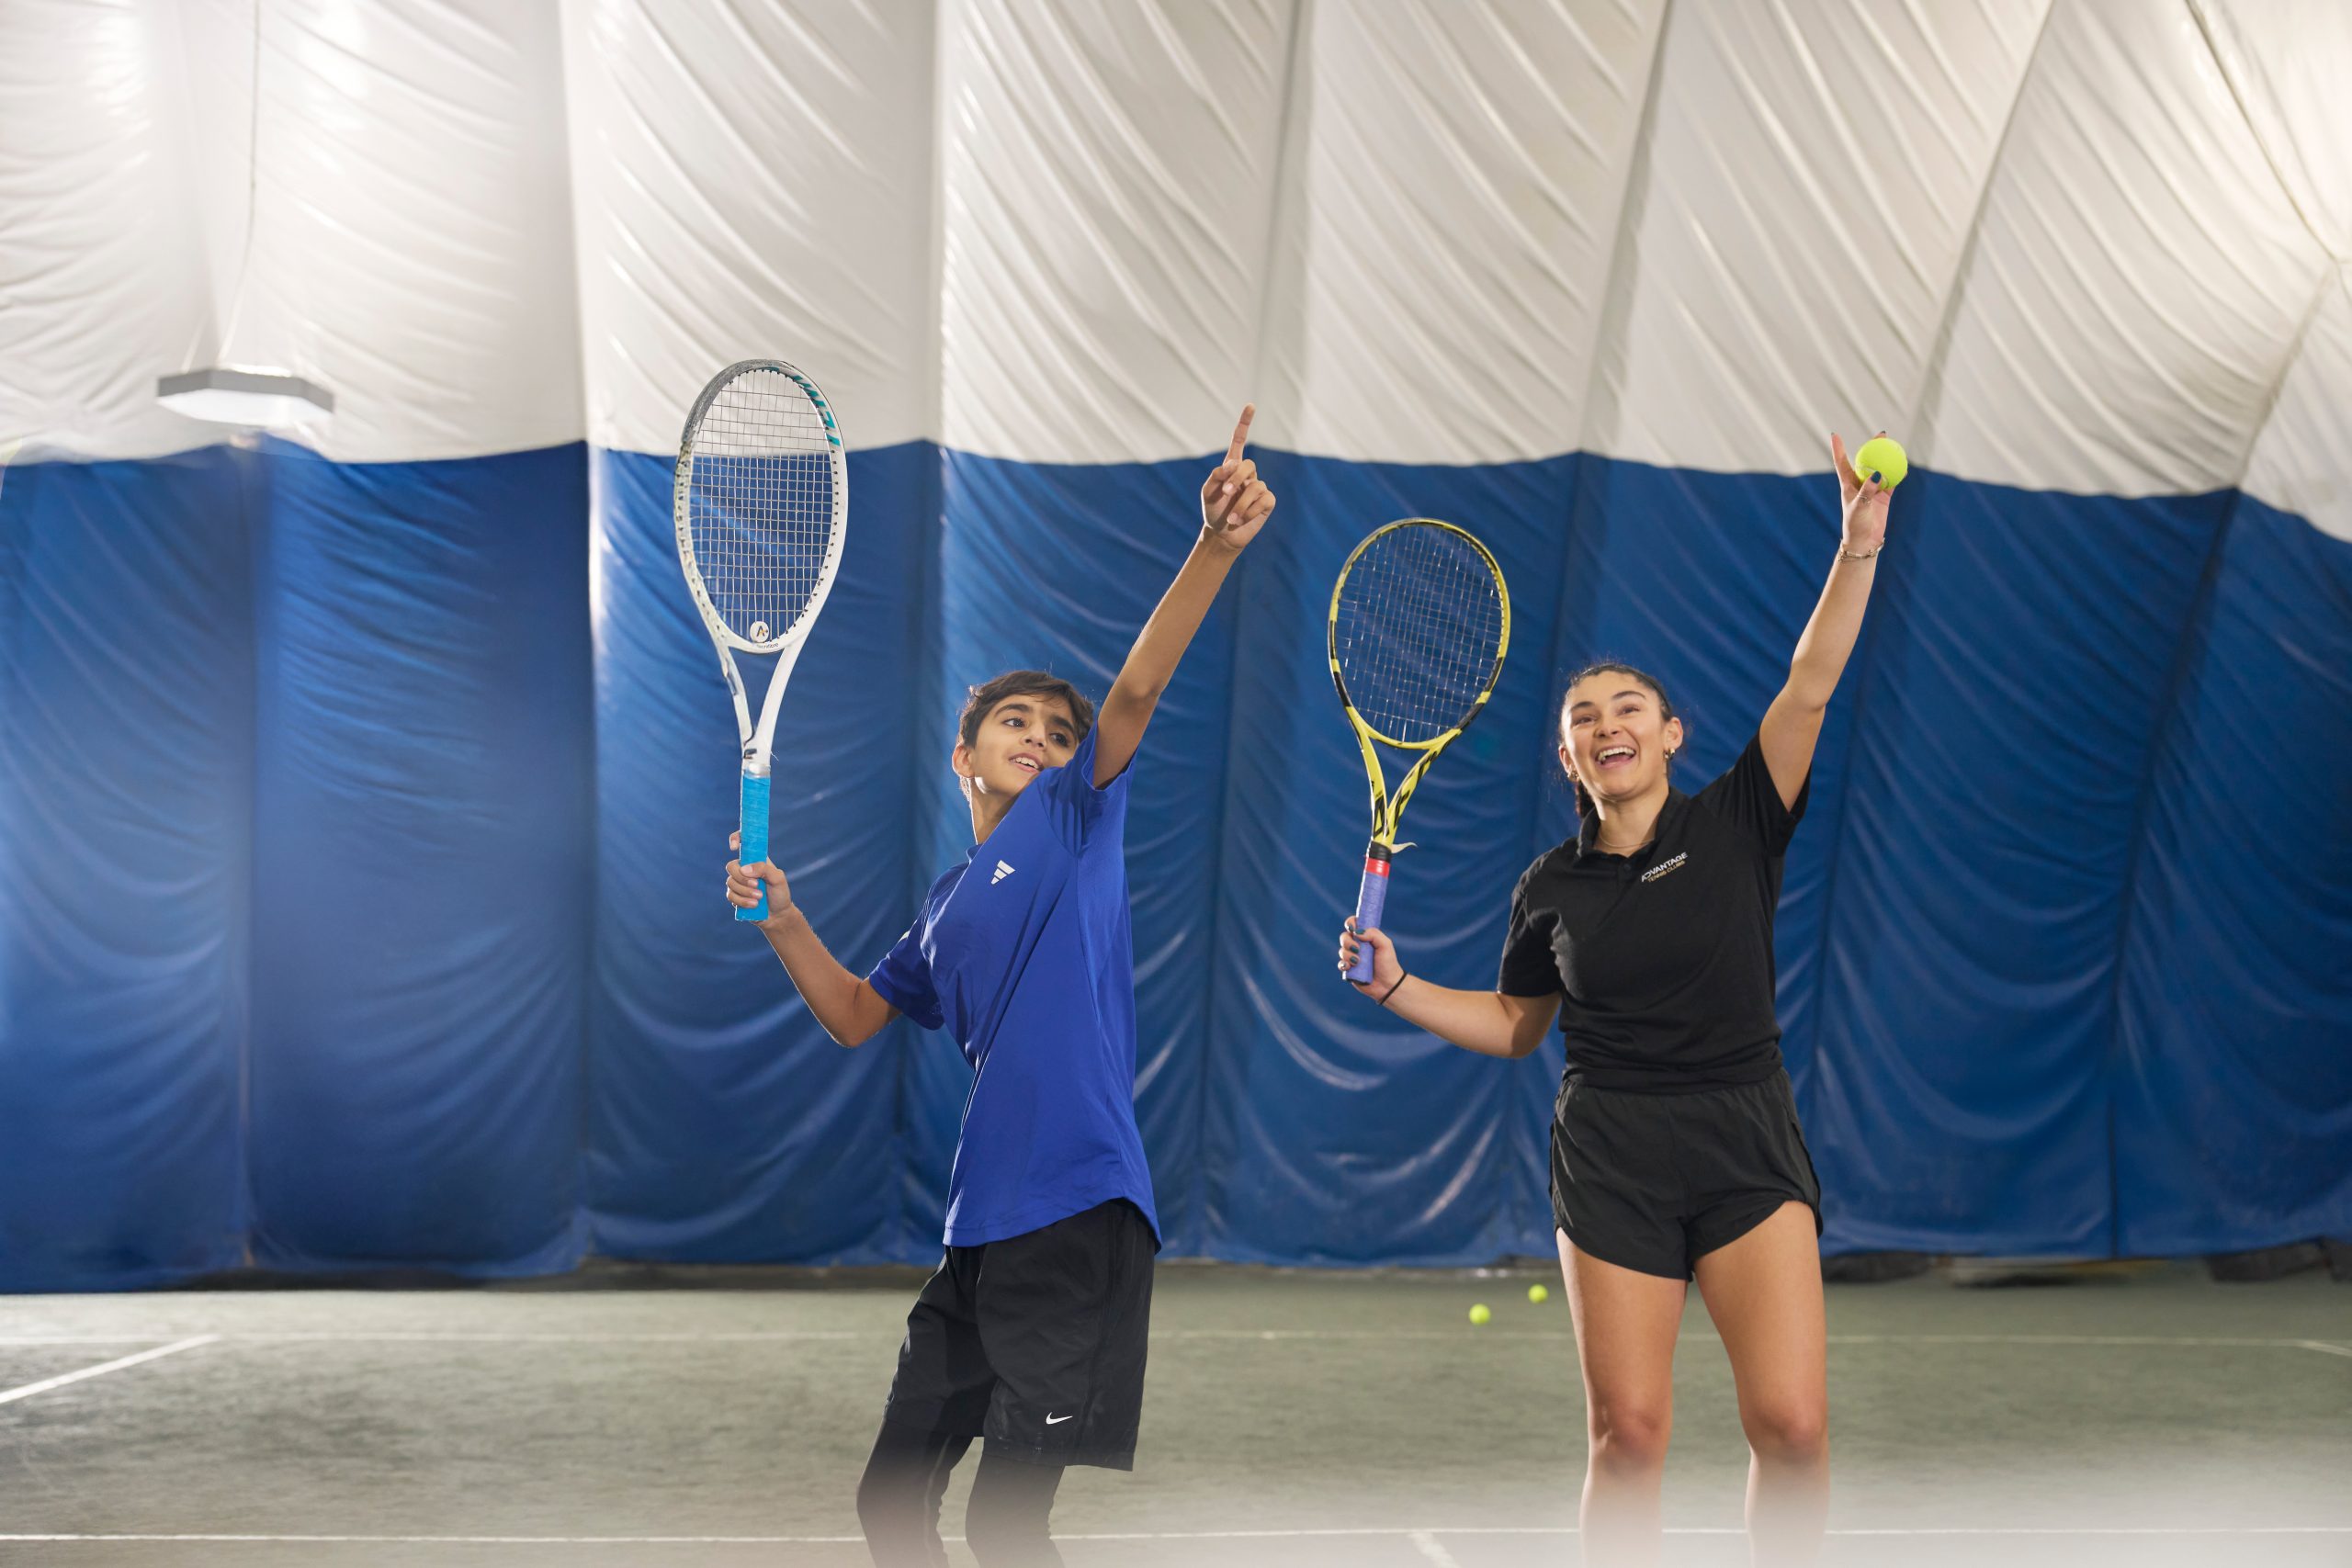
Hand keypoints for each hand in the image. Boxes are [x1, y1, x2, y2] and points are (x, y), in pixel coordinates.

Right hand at [726, 829, 794, 926]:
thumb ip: (764, 869)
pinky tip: (754, 905)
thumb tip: (745, 869)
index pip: (742, 842)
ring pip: (730, 882)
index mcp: (756, 859)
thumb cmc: (780, 893)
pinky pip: (730, 896)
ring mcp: (738, 882)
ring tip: (759, 898)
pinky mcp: (735, 896)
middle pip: (731, 866)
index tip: (733, 847)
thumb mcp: (778, 878)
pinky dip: (742, 901)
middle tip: (757, 885)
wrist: (778, 916)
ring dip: (745, 892)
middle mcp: (745, 868)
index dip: (735, 838)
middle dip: (742, 878)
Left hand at [1200, 403, 1275, 550]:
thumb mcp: (1208, 491)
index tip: (1251, 405)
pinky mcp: (1267, 503)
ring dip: (1240, 502)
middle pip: (1248, 465)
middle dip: (1237, 477)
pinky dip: (1250, 511)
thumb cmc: (1213, 511)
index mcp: (1232, 467)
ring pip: (1255, 486)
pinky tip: (1241, 519)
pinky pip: (1264, 500)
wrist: (1221, 534)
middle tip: (1226, 491)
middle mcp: (1247, 475)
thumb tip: (1233, 464)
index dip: (1245, 423)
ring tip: (1231, 516)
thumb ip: (1217, 474)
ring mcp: (1259, 488)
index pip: (1240, 441)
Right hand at [1337, 916, 1404, 997]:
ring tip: (1358, 962)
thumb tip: (1357, 932)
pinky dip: (1343, 964)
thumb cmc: (1388, 963)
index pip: (1353, 924)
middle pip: (1344, 937)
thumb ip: (1374, 934)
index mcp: (1366, 937)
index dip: (1350, 923)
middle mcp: (1357, 945)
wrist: (1387, 984)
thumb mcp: (1385, 945)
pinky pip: (1341, 964)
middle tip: (1357, 949)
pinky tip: (1350, 967)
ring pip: (1341, 951)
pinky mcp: (1349, 969)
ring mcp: (1352, 957)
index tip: (1353, 928)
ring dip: (1347, 955)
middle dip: (1347, 942)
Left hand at [1830, 431, 1890, 554]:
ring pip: (1880, 469)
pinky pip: (1892, 482)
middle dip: (1872, 447)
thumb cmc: (1855, 524)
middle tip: (1882, 435)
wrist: (1864, 540)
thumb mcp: (1859, 506)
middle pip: (1865, 460)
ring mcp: (1873, 489)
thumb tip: (1877, 473)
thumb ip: (1867, 490)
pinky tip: (1904, 466)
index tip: (1835, 434)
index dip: (1838, 448)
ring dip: (1887, 458)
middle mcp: (1860, 484)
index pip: (1841, 462)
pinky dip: (1898, 474)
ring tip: (1895, 446)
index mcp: (1847, 484)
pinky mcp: (1883, 497)